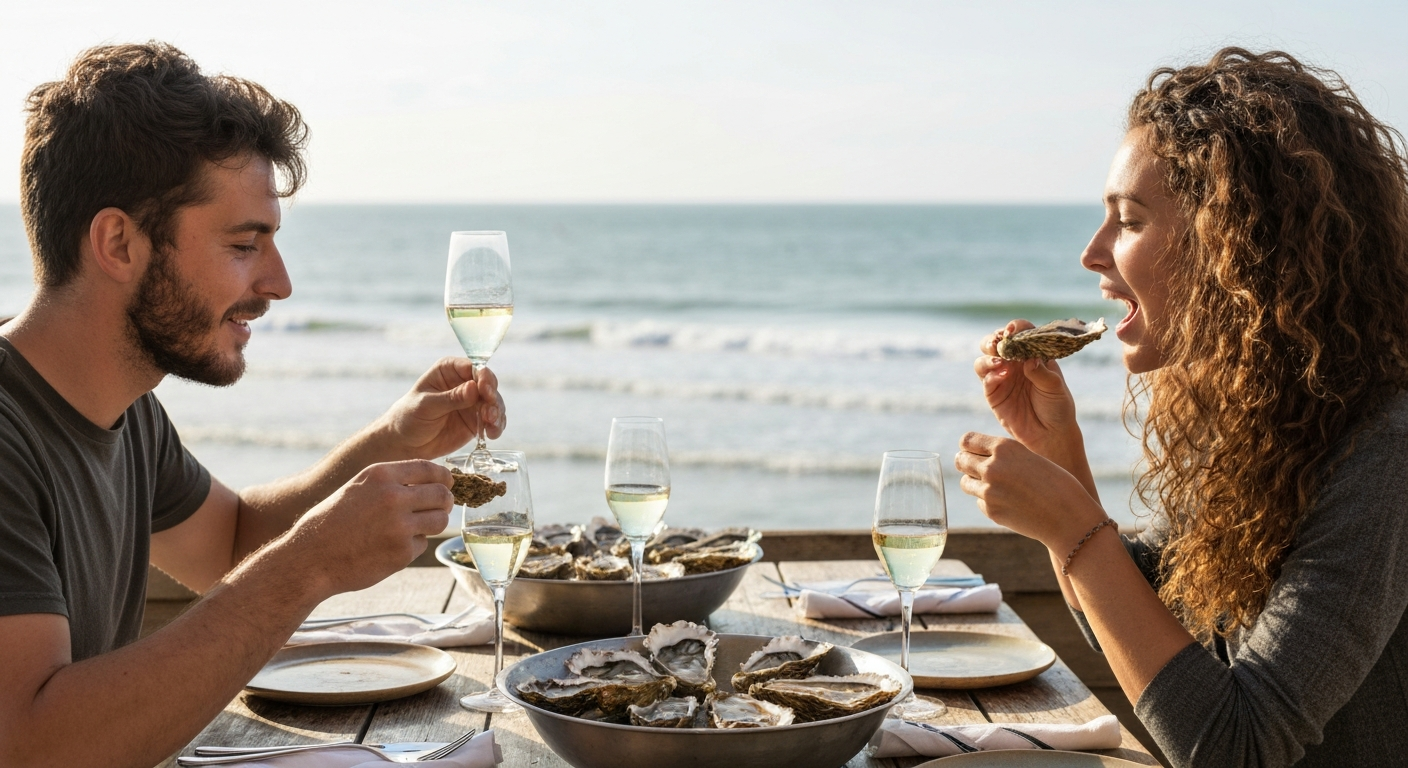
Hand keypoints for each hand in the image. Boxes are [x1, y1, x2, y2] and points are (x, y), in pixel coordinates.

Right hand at [280, 460, 452, 593]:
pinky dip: (411, 546)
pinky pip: (422, 544)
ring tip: (415, 527)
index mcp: (380, 475)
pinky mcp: (401, 553)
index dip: (443, 477)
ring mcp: (399, 526)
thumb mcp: (358, 488)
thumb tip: (432, 480)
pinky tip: (388, 547)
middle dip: (444, 502)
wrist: (309, 558)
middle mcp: (392, 497)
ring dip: (433, 524)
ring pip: (440, 520)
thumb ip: (391, 482)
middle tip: (439, 508)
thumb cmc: (332, 522)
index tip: (447, 483)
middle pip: (442, 495)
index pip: (430, 469)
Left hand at [376, 358, 505, 459]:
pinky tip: (492, 434)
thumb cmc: (409, 416)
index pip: (474, 367)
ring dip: (497, 414)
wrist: (404, 442)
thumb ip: (451, 398)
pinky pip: (493, 421)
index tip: (486, 391)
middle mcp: (465, 383)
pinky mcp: (476, 420)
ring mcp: (473, 402)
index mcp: (450, 370)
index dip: (484, 378)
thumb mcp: (427, 406)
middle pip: (489, 385)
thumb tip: (474, 388)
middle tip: (490, 413)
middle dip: (493, 399)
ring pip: (494, 403)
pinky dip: (496, 426)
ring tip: (492, 426)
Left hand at [955, 431, 1104, 549]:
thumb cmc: (1057, 484)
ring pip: (965, 482)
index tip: (972, 450)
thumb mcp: (1031, 458)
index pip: (967, 440)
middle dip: (966, 463)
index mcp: (1005, 448)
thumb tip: (979, 455)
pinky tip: (1008, 502)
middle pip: (960, 460)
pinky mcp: (991, 511)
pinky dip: (987, 502)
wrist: (1069, 518)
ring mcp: (989, 491)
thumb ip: (1006, 455)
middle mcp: (993, 467)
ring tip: (993, 485)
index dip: (969, 445)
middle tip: (974, 467)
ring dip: (974, 482)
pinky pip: (978, 502)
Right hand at [976, 320, 1079, 458]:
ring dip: (988, 356)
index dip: (1015, 328)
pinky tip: (1002, 376)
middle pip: (995, 342)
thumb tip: (1028, 359)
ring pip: (984, 359)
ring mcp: (1001, 378)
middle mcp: (1014, 363)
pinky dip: (990, 375)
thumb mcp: (1056, 388)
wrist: (1050, 435)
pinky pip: (986, 380)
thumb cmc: (1058, 408)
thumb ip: (1042, 372)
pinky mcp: (993, 394)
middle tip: (999, 343)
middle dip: (993, 339)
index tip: (1013, 330)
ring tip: (999, 361)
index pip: (1021, 333)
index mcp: (1032, 354)